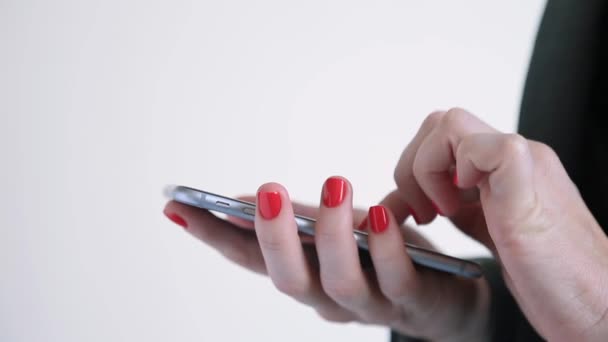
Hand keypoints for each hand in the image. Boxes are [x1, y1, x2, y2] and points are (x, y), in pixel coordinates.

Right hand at [163, 178, 490, 340]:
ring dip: (332, 234)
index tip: (177, 205)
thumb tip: (246, 201)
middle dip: (271, 237)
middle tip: (265, 193)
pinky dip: (386, 248)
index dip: (212, 236)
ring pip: (338, 282)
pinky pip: (397, 280)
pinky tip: (381, 215)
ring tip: (335, 186)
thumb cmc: (383, 257)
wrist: (446, 297)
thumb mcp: (336, 232)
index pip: (249, 259)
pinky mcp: (413, 300)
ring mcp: (369, 304)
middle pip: (287, 280)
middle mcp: (326, 297)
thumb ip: (298, 222)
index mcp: (303, 275)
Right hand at [392, 108, 607, 339]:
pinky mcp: (497, 208)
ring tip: (431, 215)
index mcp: (522, 161)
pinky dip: (435, 198)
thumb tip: (466, 148)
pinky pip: (454, 185)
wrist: (594, 314)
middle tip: (427, 209)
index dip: (432, 165)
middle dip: (419, 169)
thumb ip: (502, 165)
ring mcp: (504, 186)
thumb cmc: (569, 282)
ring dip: (424, 182)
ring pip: (444, 156)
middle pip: (441, 133)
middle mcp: (513, 167)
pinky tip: (442, 220)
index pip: (450, 127)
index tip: (446, 206)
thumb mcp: (526, 217)